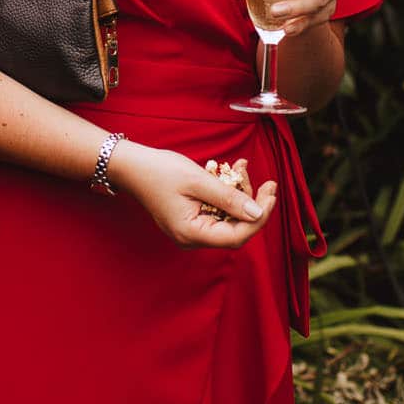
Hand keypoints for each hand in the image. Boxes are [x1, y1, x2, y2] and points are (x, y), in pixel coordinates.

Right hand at [108, 141, 277, 249]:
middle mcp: (192, 238)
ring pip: (228, 218)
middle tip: (269, 182)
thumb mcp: (198, 181)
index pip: (236, 236)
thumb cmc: (160, 171)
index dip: (259, 218)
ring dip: (240, 193)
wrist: (131, 166)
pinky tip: (231, 171)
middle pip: (235, 229)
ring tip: (242, 167)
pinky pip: (217, 210)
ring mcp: (191, 229)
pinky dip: (227, 192)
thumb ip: (229, 198)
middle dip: (253, 204)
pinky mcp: (191, 218)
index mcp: (192, 233)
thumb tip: (257, 213)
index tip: (271, 195)